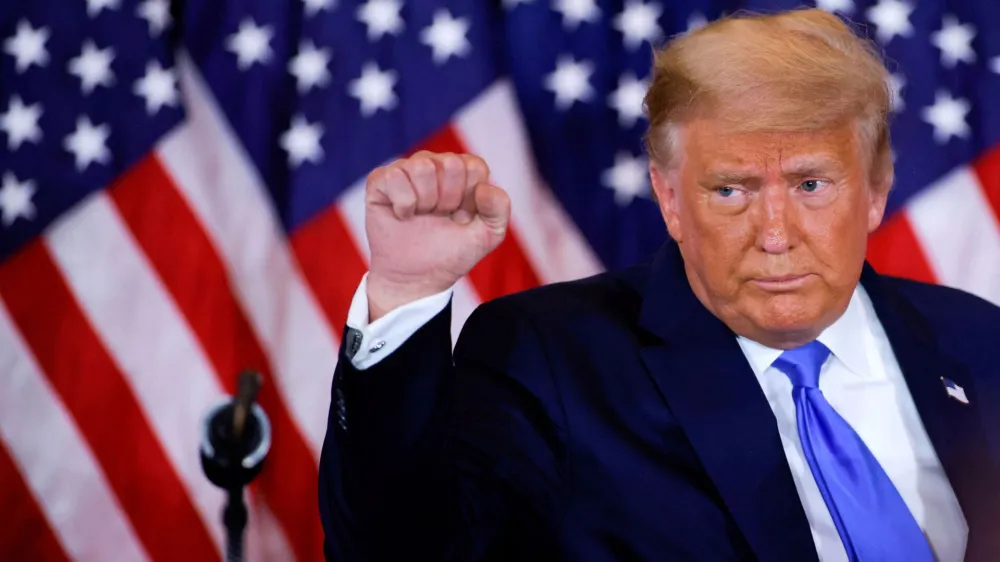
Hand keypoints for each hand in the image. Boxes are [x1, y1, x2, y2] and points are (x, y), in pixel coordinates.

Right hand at [364, 151, 510, 321]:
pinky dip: (402, 204)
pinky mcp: (381, 180)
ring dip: (425, 201)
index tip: (461, 217)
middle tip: (439, 217)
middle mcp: (434, 164)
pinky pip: (395, 177)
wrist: (415, 278)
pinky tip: (403, 216)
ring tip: (421, 216)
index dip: (470, 198)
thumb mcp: (488, 236)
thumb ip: (499, 208)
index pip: (474, 166)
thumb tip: (484, 187)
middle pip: (450, 164)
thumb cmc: (450, 253)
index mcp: (462, 172)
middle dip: (448, 200)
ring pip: (422, 166)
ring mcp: (406, 170)